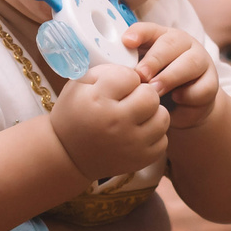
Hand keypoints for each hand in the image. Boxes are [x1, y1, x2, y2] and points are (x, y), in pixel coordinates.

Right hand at [50, 62, 168, 180]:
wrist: (67, 156)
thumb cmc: (74, 115)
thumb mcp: (78, 85)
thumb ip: (106, 71)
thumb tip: (134, 70)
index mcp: (98, 101)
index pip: (130, 76)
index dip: (124, 78)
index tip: (115, 87)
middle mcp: (117, 123)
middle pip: (151, 95)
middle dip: (142, 93)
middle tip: (129, 100)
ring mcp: (131, 144)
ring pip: (162, 117)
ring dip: (151, 114)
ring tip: (136, 116)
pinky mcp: (141, 160)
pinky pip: (163, 139)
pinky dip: (152, 135)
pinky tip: (137, 133)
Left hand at [124, 24, 217, 127]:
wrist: (184, 106)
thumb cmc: (156, 84)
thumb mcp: (142, 74)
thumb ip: (131, 68)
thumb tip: (114, 73)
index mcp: (161, 37)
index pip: (149, 29)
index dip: (138, 33)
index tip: (126, 42)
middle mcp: (183, 44)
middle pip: (171, 44)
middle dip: (154, 60)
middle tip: (141, 75)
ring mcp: (201, 61)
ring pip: (190, 63)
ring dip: (171, 77)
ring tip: (155, 91)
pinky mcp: (211, 82)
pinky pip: (203, 87)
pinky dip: (188, 96)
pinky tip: (176, 100)